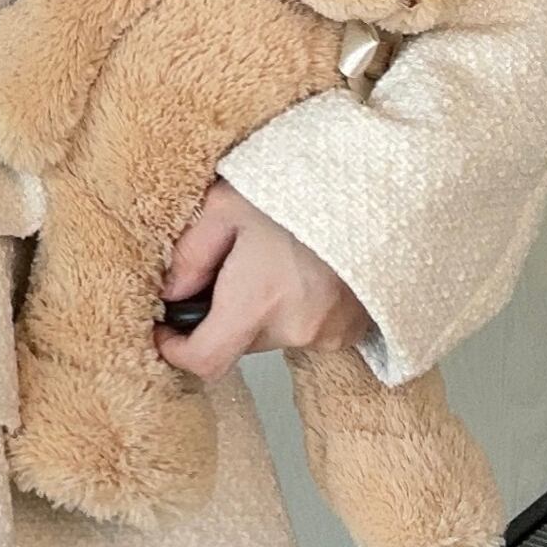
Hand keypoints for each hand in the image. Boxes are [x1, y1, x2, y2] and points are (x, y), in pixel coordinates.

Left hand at [155, 178, 377, 381]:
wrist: (381, 184)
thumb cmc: (306, 186)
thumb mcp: (229, 203)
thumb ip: (190, 253)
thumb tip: (171, 293)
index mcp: (259, 300)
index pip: (205, 362)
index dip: (175, 351)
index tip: (166, 329)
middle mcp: (296, 328)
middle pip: (238, 343)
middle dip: (225, 312)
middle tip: (234, 263)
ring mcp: (331, 333)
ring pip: (274, 335)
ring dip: (264, 308)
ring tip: (278, 257)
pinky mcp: (354, 329)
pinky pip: (309, 329)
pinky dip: (298, 307)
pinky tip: (306, 268)